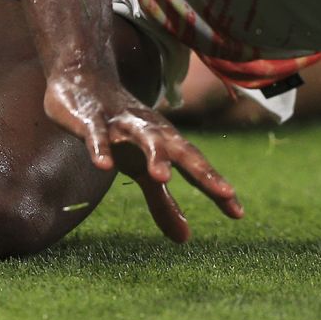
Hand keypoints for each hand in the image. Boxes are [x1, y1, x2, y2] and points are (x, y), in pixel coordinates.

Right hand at [44, 74, 242, 242]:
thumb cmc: (121, 130)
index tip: (238, 213)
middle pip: (181, 149)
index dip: (216, 187)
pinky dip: (101, 147)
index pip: (197, 167)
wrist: (83, 81)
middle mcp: (151, 131)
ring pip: (143, 137)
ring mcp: (122, 123)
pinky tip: (104, 166)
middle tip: (224, 192)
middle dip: (202, 170)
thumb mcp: (141, 169)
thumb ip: (163, 202)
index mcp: (166, 143)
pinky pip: (98, 134)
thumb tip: (186, 238)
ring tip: (164, 178)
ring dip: (155, 155)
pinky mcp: (91, 119)